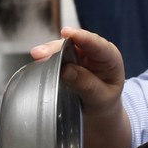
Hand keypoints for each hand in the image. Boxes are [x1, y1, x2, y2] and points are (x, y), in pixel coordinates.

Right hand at [31, 28, 130, 147]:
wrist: (98, 113)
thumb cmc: (104, 103)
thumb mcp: (100, 98)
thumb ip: (86, 84)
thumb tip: (66, 70)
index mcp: (110, 58)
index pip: (98, 46)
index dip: (82, 38)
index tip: (68, 34)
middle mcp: (95, 52)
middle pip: (76, 44)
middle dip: (59, 46)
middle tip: (42, 53)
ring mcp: (80, 55)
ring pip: (63, 48)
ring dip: (50, 51)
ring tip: (37, 55)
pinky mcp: (67, 60)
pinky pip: (57, 56)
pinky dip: (48, 58)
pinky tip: (38, 60)